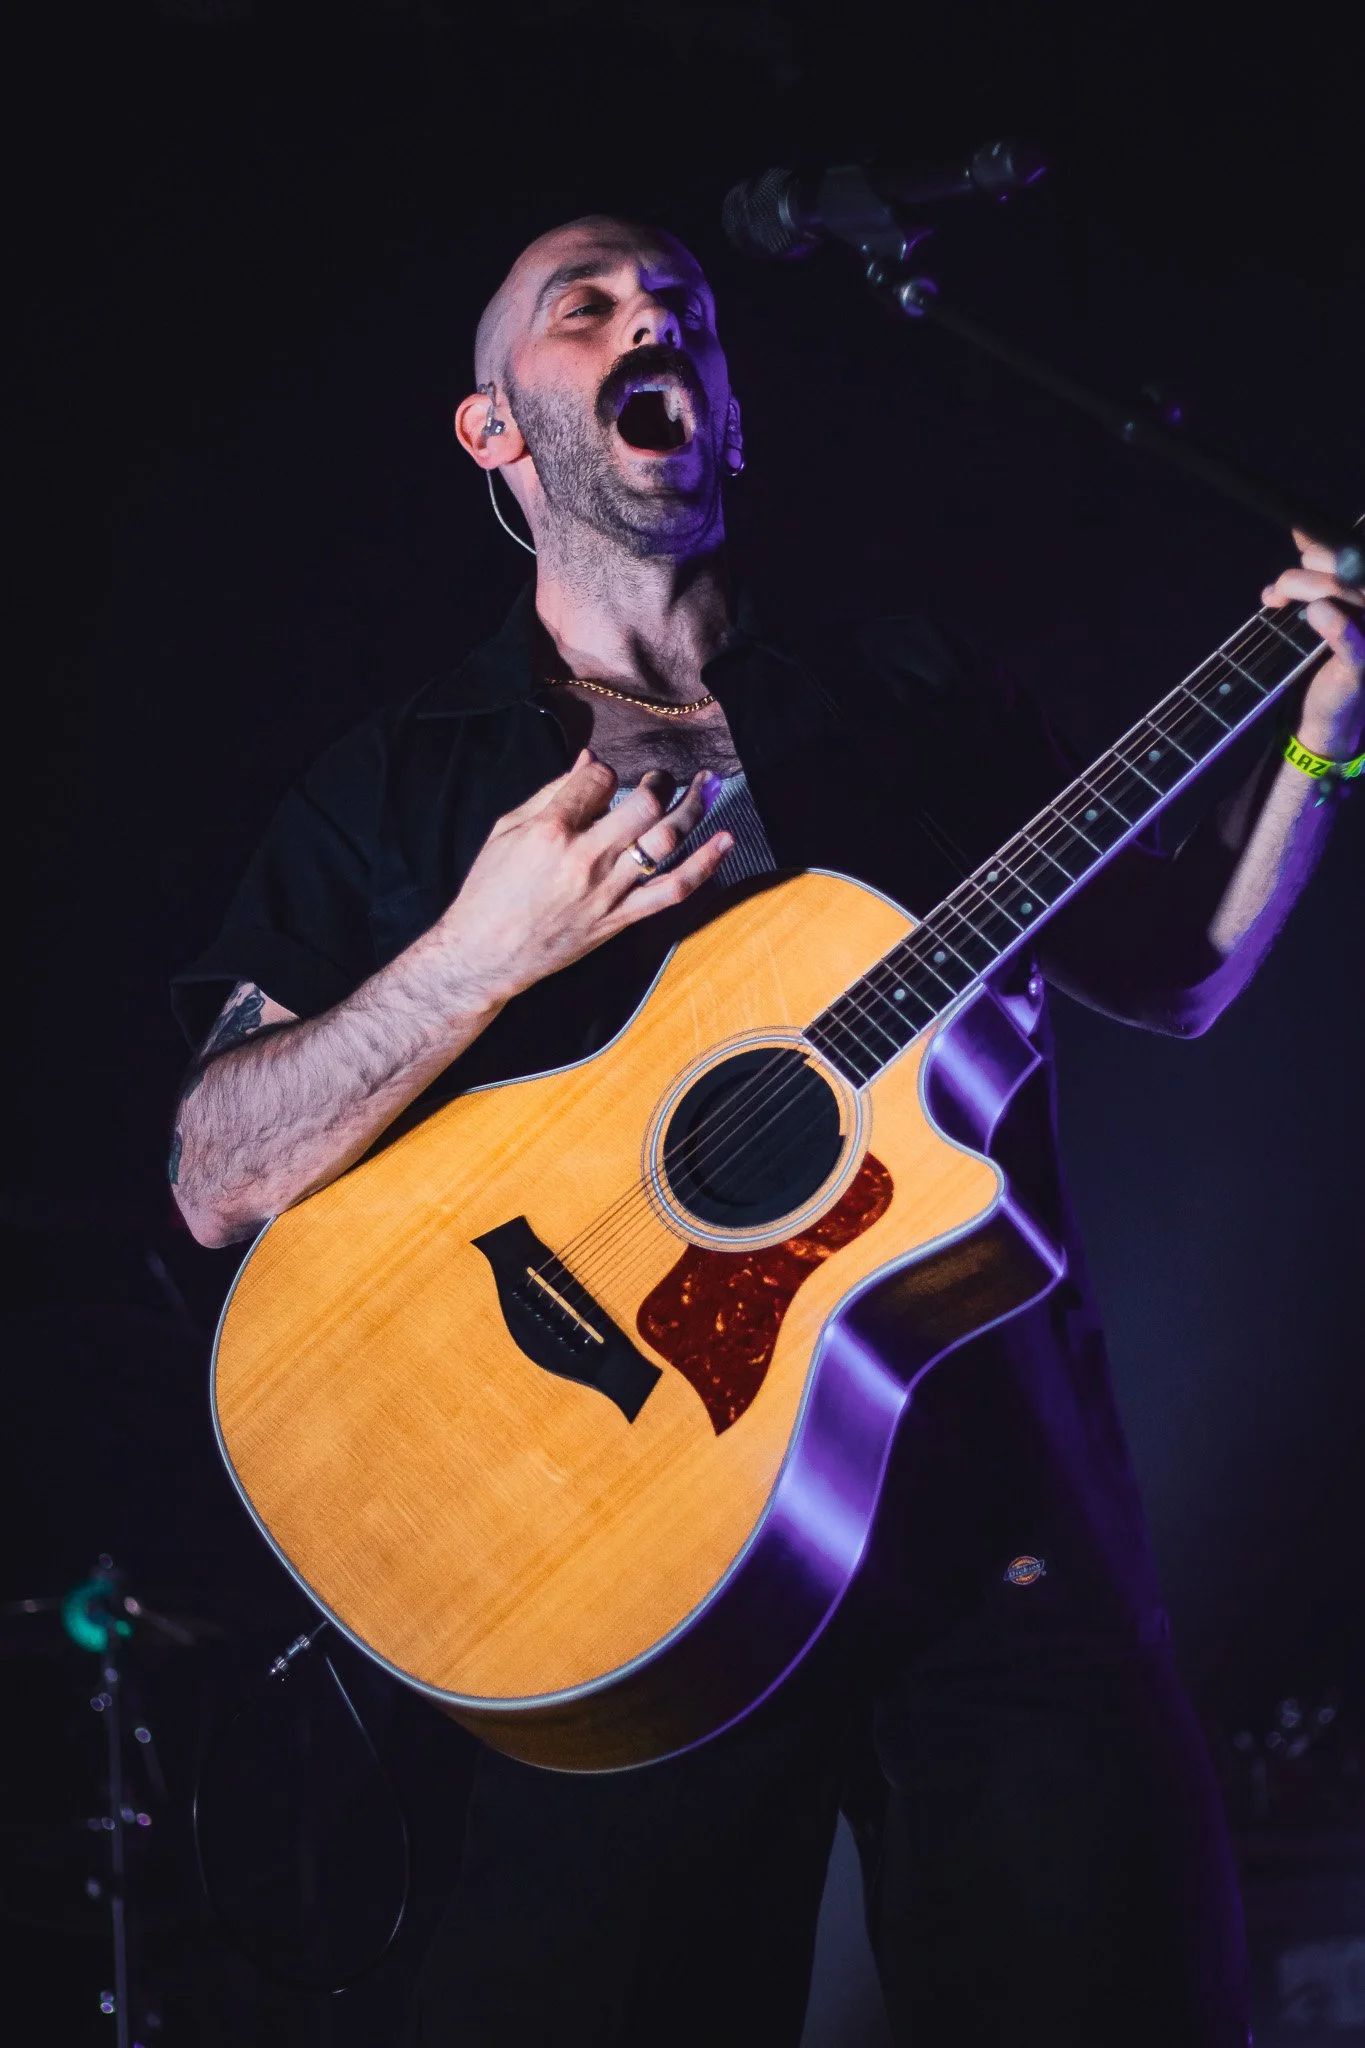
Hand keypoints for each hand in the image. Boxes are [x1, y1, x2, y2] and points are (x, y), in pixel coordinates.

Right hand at [432, 753, 731, 1010]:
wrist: (485, 955)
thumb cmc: (489, 891)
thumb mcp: (505, 830)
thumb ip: (550, 793)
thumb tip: (589, 762)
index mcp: (550, 831)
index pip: (599, 781)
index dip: (607, 771)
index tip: (604, 778)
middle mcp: (584, 859)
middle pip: (642, 805)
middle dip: (659, 782)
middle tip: (661, 779)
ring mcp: (606, 892)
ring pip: (665, 842)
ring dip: (693, 809)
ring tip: (707, 787)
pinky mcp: (620, 919)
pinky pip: (673, 890)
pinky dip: (704, 865)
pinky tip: (725, 840)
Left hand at [1262, 529, 1364, 756]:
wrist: (1326, 715)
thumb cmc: (1322, 658)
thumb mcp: (1318, 609)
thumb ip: (1316, 573)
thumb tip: (1301, 531)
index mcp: (1363, 592)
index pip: (1345, 554)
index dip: (1314, 551)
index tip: (1286, 564)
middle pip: (1340, 567)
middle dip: (1298, 572)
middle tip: (1273, 595)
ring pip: (1338, 591)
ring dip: (1298, 588)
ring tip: (1274, 602)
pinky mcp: (1362, 664)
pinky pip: (1350, 636)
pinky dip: (1332, 622)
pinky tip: (1315, 614)